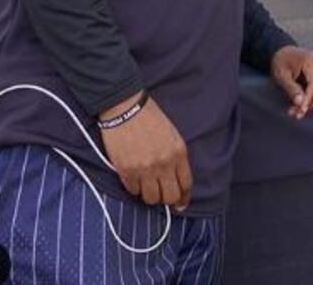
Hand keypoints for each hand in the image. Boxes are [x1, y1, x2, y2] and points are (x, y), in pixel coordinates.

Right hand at [99, 91, 192, 210]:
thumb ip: (176, 158)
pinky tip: (134, 178)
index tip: (180, 203)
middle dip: (166, 200)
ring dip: (149, 195)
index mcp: (178, 153)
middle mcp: (164, 164)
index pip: (186, 184)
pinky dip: (134, 188)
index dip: (183, 198)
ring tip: (146, 186)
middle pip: (170, 197)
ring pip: (151, 198)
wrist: (126, 108)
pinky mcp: (127, 171)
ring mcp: (145, 169)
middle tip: (161, 196)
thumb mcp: (172, 135)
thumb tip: (176, 180)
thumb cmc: (150, 119)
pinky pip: (133, 191)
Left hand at [270, 45, 312, 118]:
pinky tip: (298, 106)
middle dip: (311, 104)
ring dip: (310, 104)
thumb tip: (300, 103)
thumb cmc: (280, 61)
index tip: (301, 112)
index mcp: (312, 60)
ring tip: (295, 112)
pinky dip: (309, 99)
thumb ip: (291, 88)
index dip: (309, 100)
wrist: (281, 52)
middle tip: (298, 115)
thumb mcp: (281, 75)